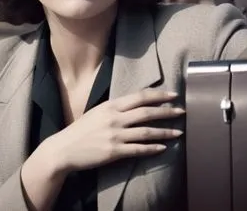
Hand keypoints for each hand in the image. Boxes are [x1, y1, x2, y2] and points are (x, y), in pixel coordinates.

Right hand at [46, 89, 183, 172]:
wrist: (64, 148)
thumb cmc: (81, 129)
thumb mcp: (98, 112)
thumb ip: (115, 108)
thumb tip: (135, 105)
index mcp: (111, 105)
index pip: (140, 96)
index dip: (158, 95)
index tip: (173, 95)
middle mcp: (115, 118)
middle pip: (146, 112)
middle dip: (167, 111)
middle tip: (182, 111)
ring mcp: (115, 135)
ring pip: (146, 132)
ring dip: (165, 132)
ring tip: (178, 132)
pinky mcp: (114, 152)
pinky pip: (138, 149)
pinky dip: (152, 148)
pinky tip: (163, 148)